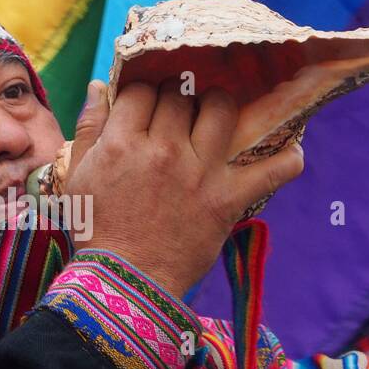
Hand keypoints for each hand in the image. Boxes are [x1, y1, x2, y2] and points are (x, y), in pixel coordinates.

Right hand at [66, 78, 303, 297]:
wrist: (124, 283)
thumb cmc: (97, 230)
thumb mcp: (78, 176)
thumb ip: (89, 127)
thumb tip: (101, 84)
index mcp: (122, 144)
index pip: (143, 89)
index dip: (145, 92)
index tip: (148, 105)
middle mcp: (163, 150)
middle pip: (181, 95)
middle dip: (179, 97)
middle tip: (179, 114)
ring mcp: (200, 173)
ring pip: (222, 109)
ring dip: (221, 106)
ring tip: (216, 118)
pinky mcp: (227, 199)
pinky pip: (271, 170)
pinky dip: (287, 159)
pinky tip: (291, 152)